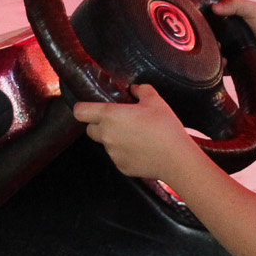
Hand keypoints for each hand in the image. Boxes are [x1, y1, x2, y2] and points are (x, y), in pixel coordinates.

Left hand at [75, 85, 206, 182]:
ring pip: (105, 144)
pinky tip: (141, 149)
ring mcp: (112, 153)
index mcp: (110, 116)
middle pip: (90, 129)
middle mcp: (106, 135)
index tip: (90, 107)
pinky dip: (125, 152)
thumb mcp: (155, 101)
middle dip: (98, 124)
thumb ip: (141, 90)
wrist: (175, 159)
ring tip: (135, 136)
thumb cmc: (165, 128)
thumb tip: (135, 89)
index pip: (80, 111)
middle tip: (118, 121)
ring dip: (114, 139)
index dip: (83, 108)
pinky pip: (117, 157)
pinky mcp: (121, 166)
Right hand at [209, 0, 255, 85]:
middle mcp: (231, 37)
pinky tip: (226, 61)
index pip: (214, 17)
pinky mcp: (233, 70)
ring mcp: (232, 54)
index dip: (206, 17)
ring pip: (212, 52)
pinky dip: (218, 65)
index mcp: (235, 21)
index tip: (199, 17)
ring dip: (211, 51)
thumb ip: (236, 4)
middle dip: (206, 35)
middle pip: (210, 35)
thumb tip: (213, 8)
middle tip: (208, 35)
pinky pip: (218, 69)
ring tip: (219, 48)